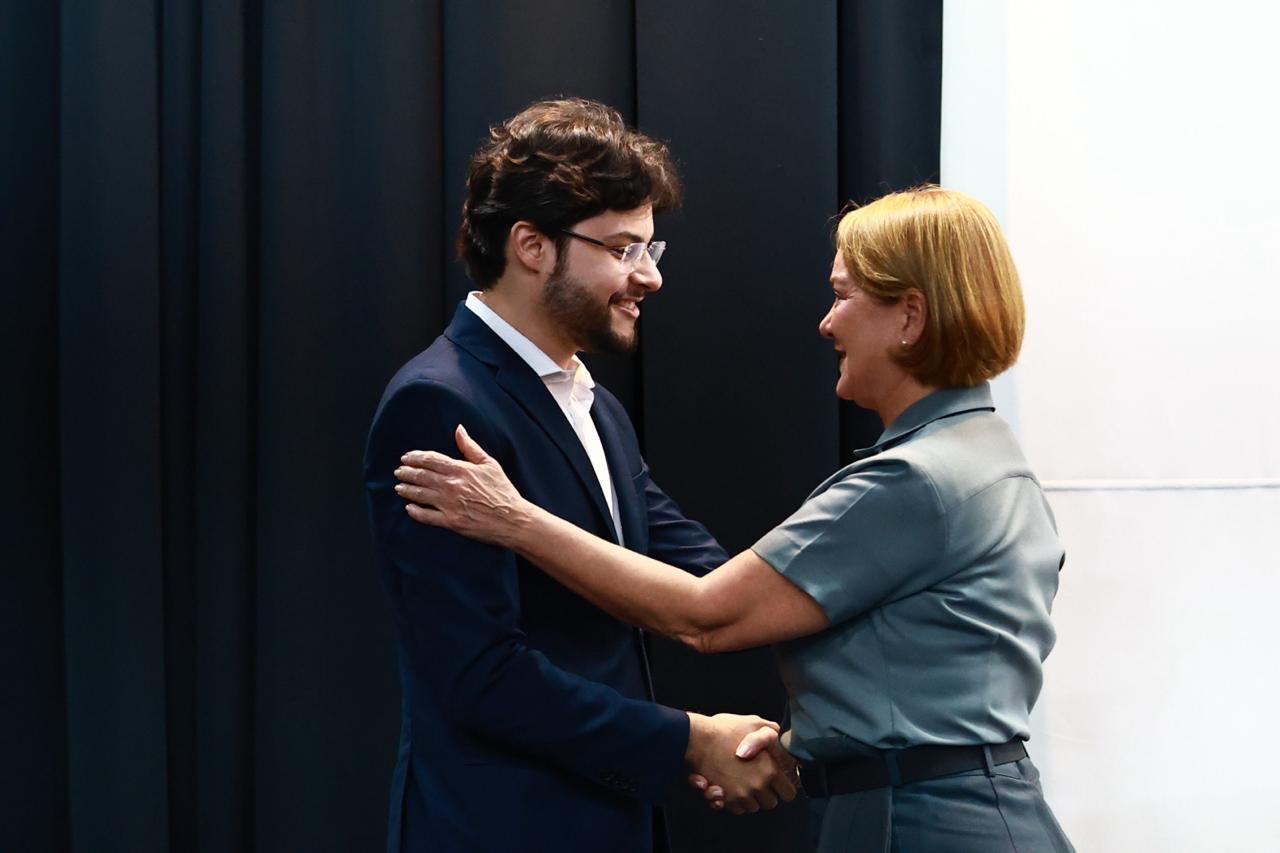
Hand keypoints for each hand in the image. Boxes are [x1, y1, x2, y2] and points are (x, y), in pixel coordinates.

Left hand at [395, 425, 529, 548]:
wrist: (513, 519)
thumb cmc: (503, 491)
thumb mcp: (489, 464)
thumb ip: (470, 447)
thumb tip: (459, 429)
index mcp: (460, 470)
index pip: (430, 459)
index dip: (415, 457)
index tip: (406, 457)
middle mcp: (451, 486)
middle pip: (421, 476)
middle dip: (406, 473)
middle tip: (399, 472)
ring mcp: (449, 505)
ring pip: (420, 495)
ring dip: (407, 490)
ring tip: (399, 488)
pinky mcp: (451, 521)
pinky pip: (426, 516)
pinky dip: (415, 512)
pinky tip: (409, 508)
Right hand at [685, 714, 797, 814]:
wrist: (696, 738)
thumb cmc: (724, 730)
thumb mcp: (754, 723)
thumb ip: (771, 732)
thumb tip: (781, 737)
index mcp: (770, 770)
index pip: (788, 793)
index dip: (783, 787)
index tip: (776, 782)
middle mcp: (757, 786)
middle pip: (770, 803)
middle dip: (765, 794)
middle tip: (756, 780)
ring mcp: (740, 795)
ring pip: (752, 808)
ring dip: (748, 798)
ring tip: (740, 782)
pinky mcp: (724, 799)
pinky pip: (735, 809)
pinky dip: (733, 802)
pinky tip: (728, 787)